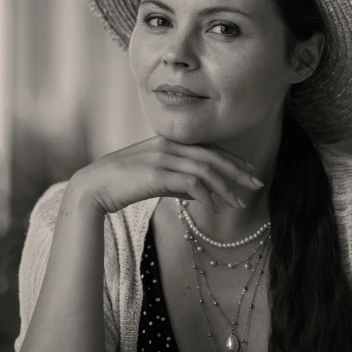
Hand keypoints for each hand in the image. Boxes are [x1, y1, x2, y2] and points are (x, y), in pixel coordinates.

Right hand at [67, 136, 263, 215]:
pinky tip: (213, 210)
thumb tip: (199, 195)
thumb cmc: (122, 183)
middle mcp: (169, 145)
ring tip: (239, 203)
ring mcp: (162, 157)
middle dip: (238, 170)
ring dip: (226, 187)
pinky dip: (205, 196)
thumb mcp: (154, 178)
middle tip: (257, 183)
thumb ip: (176, 182)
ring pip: (205, 170)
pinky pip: (190, 184)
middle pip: (213, 156)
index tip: (249, 171)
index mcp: (169, 142)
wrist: (93, 186)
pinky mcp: (156, 173)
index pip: (209, 148)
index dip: (232, 159)